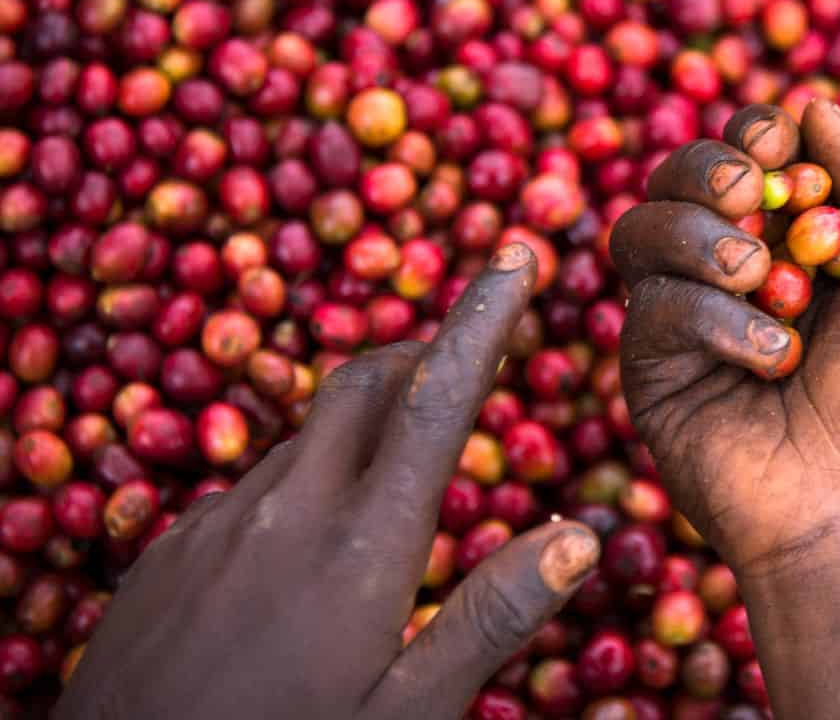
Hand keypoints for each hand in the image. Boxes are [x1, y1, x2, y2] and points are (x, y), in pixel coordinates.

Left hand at [56, 244, 600, 719]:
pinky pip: (253, 488)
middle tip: (467, 365)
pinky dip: (302, 488)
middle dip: (423, 354)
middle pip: (367, 383)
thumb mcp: (405, 716)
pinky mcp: (171, 547)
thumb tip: (578, 535)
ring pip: (310, 440)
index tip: (515, 255)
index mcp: (364, 548)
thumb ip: (490, 618)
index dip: (482, 318)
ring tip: (392, 498)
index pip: (436, 399)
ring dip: (363, 435)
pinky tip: (303, 564)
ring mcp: (220, 523)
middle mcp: (290, 511)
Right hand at [610, 99, 839, 577]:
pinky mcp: (649, 364)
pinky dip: (714, 318)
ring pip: (644, 225)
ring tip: (764, 278)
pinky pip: (652, 305)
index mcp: (803, 235)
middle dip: (710, 165)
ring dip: (701, 237)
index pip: (752, 149)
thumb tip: (815, 106)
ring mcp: (687, 313)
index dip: (757, 131)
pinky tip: (772, 358)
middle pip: (683, 171)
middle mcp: (736, 265)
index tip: (779, 144)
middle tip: (750, 192)